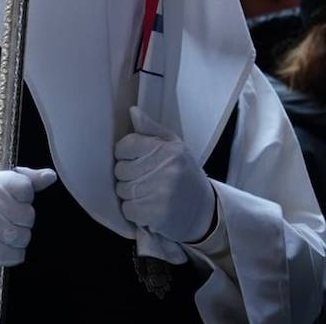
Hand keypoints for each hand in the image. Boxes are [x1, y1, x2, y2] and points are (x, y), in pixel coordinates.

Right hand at [0, 166, 57, 279]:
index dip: (26, 197)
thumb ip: (25, 178)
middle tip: (7, 220)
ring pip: (23, 237)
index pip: (25, 187)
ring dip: (19, 239)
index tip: (15, 200)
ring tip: (2, 234)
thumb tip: (50, 176)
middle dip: (24, 220)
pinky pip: (14, 256)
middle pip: (27, 215)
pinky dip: (12, 255)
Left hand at [114, 107, 216, 243]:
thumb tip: (132, 111)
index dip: (124, 154)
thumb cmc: (185, 174)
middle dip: (127, 175)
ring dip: (130, 194)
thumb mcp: (174, 146)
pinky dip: (134, 211)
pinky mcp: (156, 214)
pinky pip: (128, 209)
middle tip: (144, 179)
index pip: (126, 145)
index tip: (134, 159)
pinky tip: (148, 207)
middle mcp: (165, 169)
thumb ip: (151, 129)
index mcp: (168, 149)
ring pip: (122, 190)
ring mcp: (161, 192)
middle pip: (120, 170)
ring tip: (147, 193)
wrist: (205, 210)